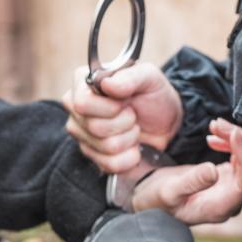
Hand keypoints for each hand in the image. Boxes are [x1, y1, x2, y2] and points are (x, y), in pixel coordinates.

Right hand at [62, 64, 182, 172]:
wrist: (166, 121)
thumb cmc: (153, 95)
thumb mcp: (149, 77)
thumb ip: (130, 76)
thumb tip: (107, 85)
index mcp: (83, 83)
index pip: (82, 104)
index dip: (110, 108)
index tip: (127, 102)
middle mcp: (75, 108)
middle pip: (94, 127)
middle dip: (125, 123)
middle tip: (133, 115)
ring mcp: (81, 134)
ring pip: (104, 147)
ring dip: (129, 139)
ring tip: (134, 128)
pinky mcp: (92, 156)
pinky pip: (109, 164)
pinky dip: (130, 157)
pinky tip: (133, 146)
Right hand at [132, 118, 241, 223]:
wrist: (151, 199)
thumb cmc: (157, 200)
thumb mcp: (169, 191)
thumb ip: (192, 182)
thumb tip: (213, 171)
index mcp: (221, 207)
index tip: (234, 133)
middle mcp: (231, 199)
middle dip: (240, 141)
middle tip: (219, 125)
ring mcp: (231, 188)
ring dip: (235, 138)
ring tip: (215, 125)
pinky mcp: (228, 177)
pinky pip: (240, 156)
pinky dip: (231, 142)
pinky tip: (214, 134)